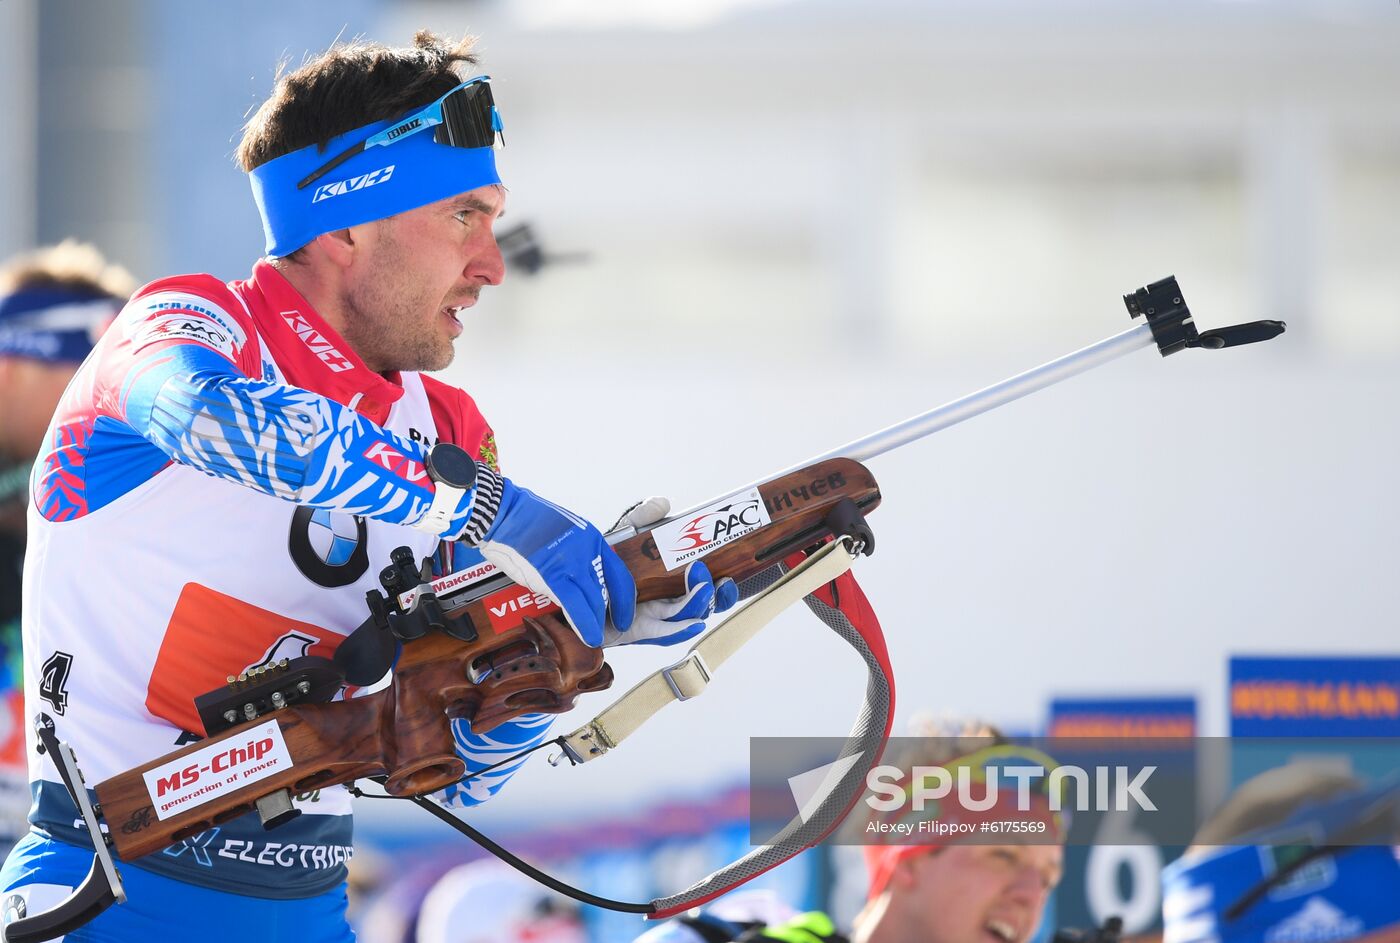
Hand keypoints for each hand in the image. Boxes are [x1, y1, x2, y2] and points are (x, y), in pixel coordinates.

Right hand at [477, 480, 635, 646]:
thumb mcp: (564, 532)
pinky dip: (584, 624)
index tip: (623, 616)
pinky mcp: (552, 575)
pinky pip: (575, 606)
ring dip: (595, 624)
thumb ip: (576, 554)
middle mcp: (588, 550)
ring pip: (594, 601)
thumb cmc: (527, 522)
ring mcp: (572, 563)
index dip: (624, 600)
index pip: (619, 575)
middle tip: (604, 630)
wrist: (504, 513)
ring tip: (595, 638)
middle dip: (606, 616)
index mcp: (592, 539)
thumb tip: (579, 580)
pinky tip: (588, 636)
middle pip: (606, 592)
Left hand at [601, 496, 737, 647]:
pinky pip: (659, 634)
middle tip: (716, 578)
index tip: (730, 576)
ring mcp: (651, 621)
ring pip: (685, 619)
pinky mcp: (633, 632)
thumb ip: (645, 518)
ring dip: (698, 604)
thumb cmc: (601, 563)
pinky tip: (694, 622)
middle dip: (714, 596)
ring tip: (704, 588)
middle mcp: (664, 606)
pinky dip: (678, 629)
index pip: (705, 591)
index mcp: (670, 586)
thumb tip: (663, 504)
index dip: (722, 588)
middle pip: (701, 608)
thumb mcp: (626, 535)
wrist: (568, 579)